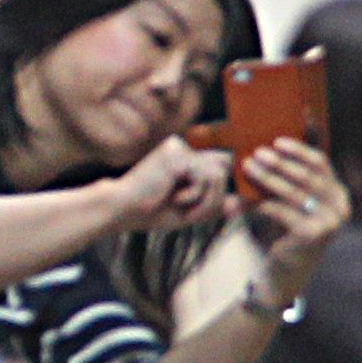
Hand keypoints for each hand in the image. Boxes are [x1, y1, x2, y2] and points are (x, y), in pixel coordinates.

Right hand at [103, 136, 233, 238]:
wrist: (122, 209)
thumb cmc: (150, 212)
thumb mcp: (189, 210)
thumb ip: (213, 206)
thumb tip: (239, 203)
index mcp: (183, 156)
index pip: (220, 164)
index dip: (227, 184)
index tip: (232, 204)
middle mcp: (183, 148)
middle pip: (224, 168)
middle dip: (215, 197)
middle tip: (194, 214)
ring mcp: (180, 149)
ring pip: (218, 175)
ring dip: (206, 201)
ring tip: (183, 207)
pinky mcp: (177, 155)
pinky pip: (205, 179)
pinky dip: (196, 197)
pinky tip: (174, 199)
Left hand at [234, 138, 351, 300]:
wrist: (285, 271)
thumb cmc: (285, 230)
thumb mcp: (289, 200)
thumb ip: (287, 176)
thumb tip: (267, 146)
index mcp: (338, 193)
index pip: (321, 163)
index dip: (299, 150)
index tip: (277, 141)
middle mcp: (340, 207)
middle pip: (307, 176)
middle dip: (279, 163)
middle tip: (256, 154)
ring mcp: (330, 222)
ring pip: (293, 192)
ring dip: (267, 178)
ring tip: (247, 168)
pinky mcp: (313, 235)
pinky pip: (281, 211)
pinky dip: (260, 202)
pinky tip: (242, 199)